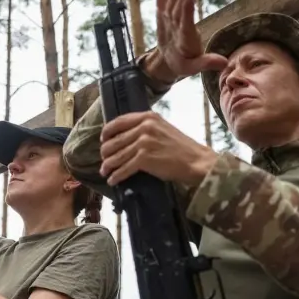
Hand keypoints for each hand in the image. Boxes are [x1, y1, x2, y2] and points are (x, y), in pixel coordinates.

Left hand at [100, 111, 216, 187]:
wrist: (196, 161)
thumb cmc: (181, 147)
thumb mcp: (162, 129)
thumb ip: (144, 129)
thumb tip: (124, 137)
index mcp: (148, 117)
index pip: (118, 122)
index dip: (107, 132)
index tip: (103, 140)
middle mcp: (144, 127)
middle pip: (114, 141)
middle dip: (106, 153)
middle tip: (104, 161)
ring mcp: (143, 142)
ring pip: (116, 156)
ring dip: (108, 166)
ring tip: (105, 172)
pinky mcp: (144, 159)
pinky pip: (123, 169)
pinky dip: (116, 176)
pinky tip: (113, 180)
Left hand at [151, 0, 227, 81]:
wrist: (165, 62)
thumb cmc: (184, 63)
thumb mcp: (194, 68)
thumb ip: (207, 63)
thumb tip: (225, 63)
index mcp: (183, 42)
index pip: (184, 26)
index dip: (186, 13)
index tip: (190, 0)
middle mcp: (173, 30)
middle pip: (177, 11)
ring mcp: (166, 22)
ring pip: (171, 4)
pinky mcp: (163, 16)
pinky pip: (160, 1)